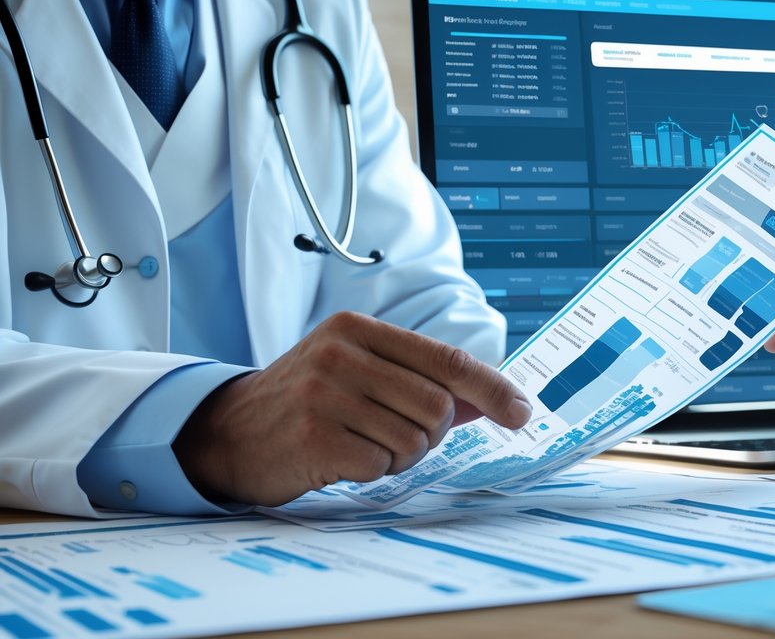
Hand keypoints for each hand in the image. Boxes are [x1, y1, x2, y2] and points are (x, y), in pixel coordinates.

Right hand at [174, 311, 530, 506]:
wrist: (227, 432)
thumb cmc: (308, 401)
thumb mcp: (360, 372)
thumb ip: (422, 380)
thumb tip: (495, 399)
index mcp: (359, 328)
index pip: (446, 359)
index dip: (491, 388)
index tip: (521, 412)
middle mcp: (341, 354)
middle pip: (437, 407)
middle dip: (430, 433)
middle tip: (392, 435)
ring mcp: (324, 394)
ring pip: (413, 440)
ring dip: (398, 456)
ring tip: (360, 444)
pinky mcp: (312, 437)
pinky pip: (380, 466)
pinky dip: (370, 472)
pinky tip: (340, 460)